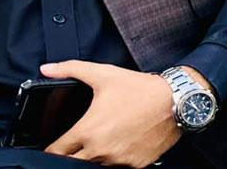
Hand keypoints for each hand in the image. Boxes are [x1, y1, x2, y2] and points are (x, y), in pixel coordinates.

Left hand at [39, 61, 181, 167]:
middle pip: (71, 163)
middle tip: (81, 142)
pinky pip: (119, 167)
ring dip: (95, 157)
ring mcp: (119, 160)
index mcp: (87, 131)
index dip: (53, 147)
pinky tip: (124, 143)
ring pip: (96, 165)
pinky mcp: (136, 164)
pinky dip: (118, 159)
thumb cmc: (141, 89)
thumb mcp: (104, 74)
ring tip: (106, 139)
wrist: (178, 101)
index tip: (58, 143)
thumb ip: (71, 69)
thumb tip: (48, 68)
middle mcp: (101, 150)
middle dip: (73, 154)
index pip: (55, 152)